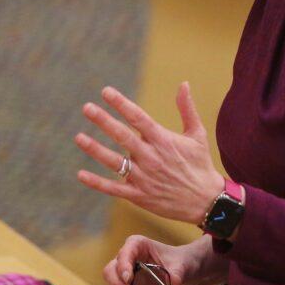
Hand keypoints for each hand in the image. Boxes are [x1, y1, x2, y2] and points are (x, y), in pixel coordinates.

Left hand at [75, 82, 223, 224]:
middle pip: (123, 136)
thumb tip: (183, 83)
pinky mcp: (139, 195)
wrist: (206, 201)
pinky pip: (113, 188)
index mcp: (163, 140)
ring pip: (114, 162)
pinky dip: (97, 183)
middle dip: (103, 120)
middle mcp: (151, 157)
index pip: (138, 117)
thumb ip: (187, 109)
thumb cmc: (200, 164)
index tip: (105, 92)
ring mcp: (144, 177)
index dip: (121, 103)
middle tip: (86, 108)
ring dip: (95, 149)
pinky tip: (81, 174)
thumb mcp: (197, 134)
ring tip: (78, 137)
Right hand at [96, 235, 221, 284]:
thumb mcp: (182, 264)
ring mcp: (125, 280)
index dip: (123, 265)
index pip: (125, 253)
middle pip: (111, 271)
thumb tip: (174, 282)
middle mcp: (127, 262)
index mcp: (138, 246)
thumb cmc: (181, 262)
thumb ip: (177, 272)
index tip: (129, 278)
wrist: (185, 274)